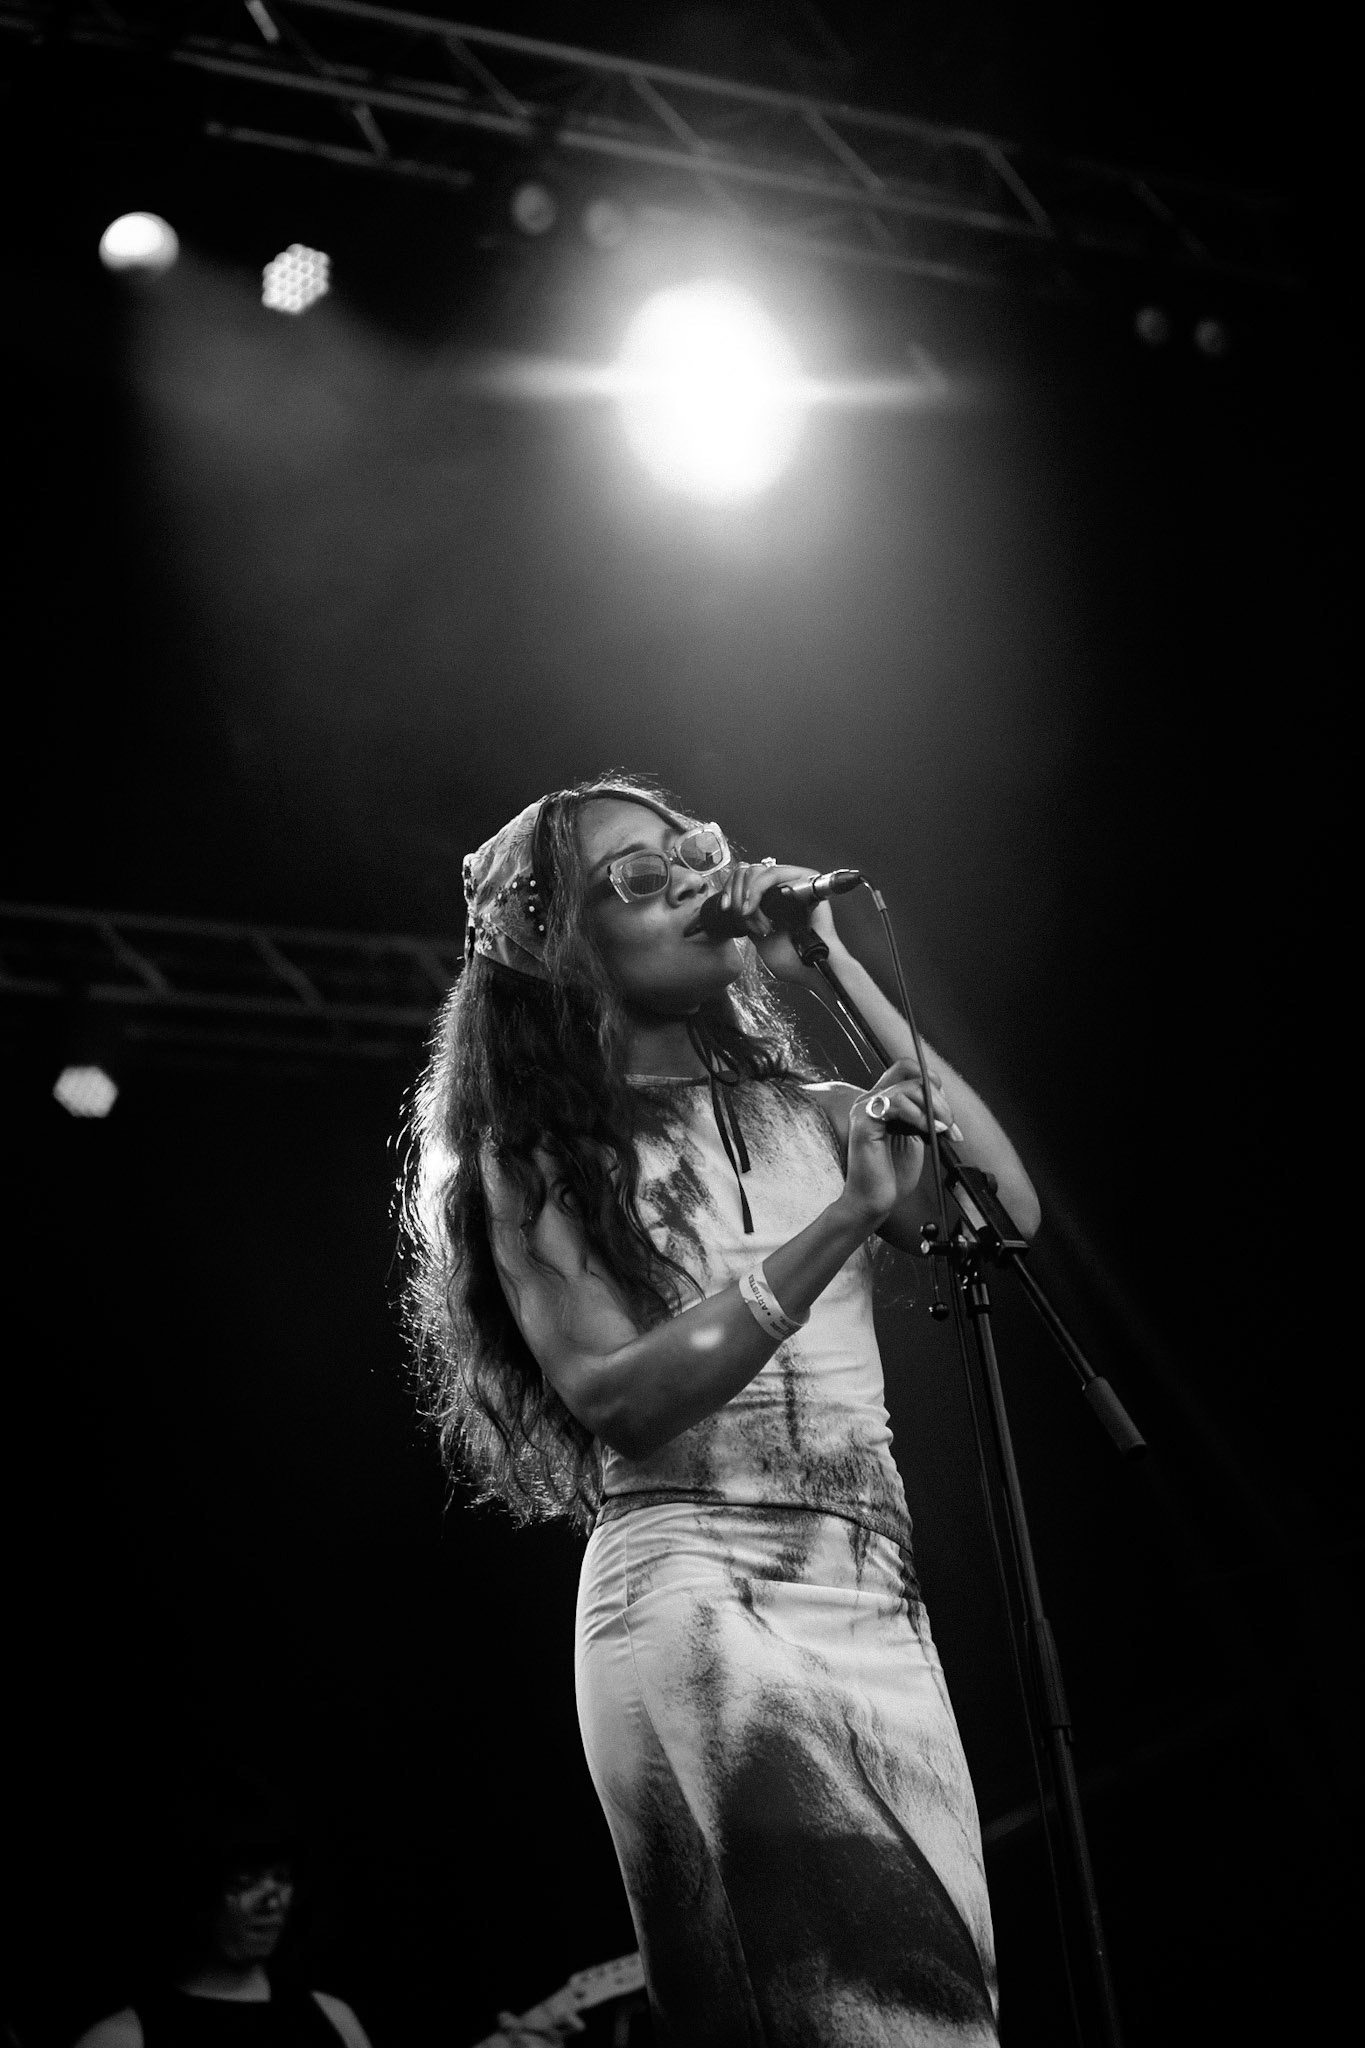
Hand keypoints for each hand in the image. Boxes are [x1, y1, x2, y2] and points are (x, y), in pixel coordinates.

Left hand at [712, 859, 839, 983]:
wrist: (814, 967)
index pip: (744, 876)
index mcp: (775, 894)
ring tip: (756, 923)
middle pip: (746, 871)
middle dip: (737, 897)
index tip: (725, 909)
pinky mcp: (806, 878)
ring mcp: (796, 879)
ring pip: (756, 871)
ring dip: (747, 898)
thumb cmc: (793, 958)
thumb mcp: (758, 938)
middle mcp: (785, 883)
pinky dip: (756, 891)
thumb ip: (748, 917)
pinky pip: (772, 874)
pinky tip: (752, 910)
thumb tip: (734, 903)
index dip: (730, 890)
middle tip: (745, 922)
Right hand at [840, 1058, 961, 1228]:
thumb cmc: (891, 1175)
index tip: (945, 1111)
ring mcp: (865, 1108)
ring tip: (941, 1129)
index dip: (932, 1083)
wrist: (874, 1201)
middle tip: (948, 1122)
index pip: (907, 1069)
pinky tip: (927, 1130)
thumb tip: (945, 1105)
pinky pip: (896, 1102)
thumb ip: (924, 1117)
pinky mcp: (864, 1121)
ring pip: (907, 1086)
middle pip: (908, 1070)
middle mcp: (871, 1099)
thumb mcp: (916, 1138)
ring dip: (933, 1107)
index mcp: (882, 1102)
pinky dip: (919, 1115)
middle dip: (937, 1095)